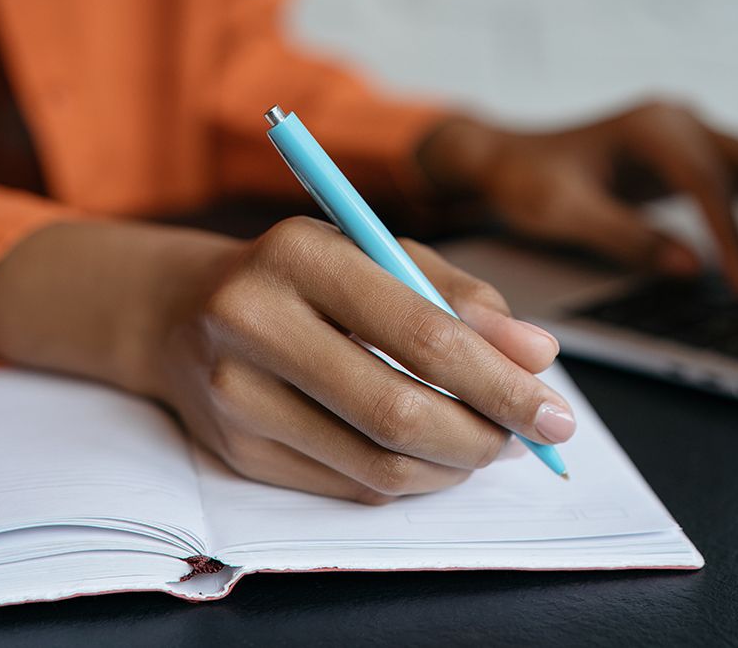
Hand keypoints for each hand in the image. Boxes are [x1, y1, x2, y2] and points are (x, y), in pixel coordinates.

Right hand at [0, 218, 573, 503]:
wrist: (182, 310)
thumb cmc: (302, 275)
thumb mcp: (378, 253)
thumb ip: (460, 296)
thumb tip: (537, 356)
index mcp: (300, 254)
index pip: (421, 333)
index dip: (501, 382)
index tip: (555, 410)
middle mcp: (253, 322)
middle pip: (397, 410)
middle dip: (484, 436)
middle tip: (527, 440)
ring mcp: (235, 394)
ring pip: (375, 462)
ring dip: (452, 466)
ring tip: (485, 445)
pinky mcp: (235, 451)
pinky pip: (348, 485)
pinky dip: (408, 479)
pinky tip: (431, 457)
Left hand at [418, 100, 737, 296]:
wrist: (508, 161)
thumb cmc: (527, 181)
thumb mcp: (562, 212)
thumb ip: (624, 237)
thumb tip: (690, 268)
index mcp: (651, 127)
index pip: (709, 181)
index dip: (735, 236)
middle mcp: (682, 122)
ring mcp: (694, 137)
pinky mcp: (697, 160)